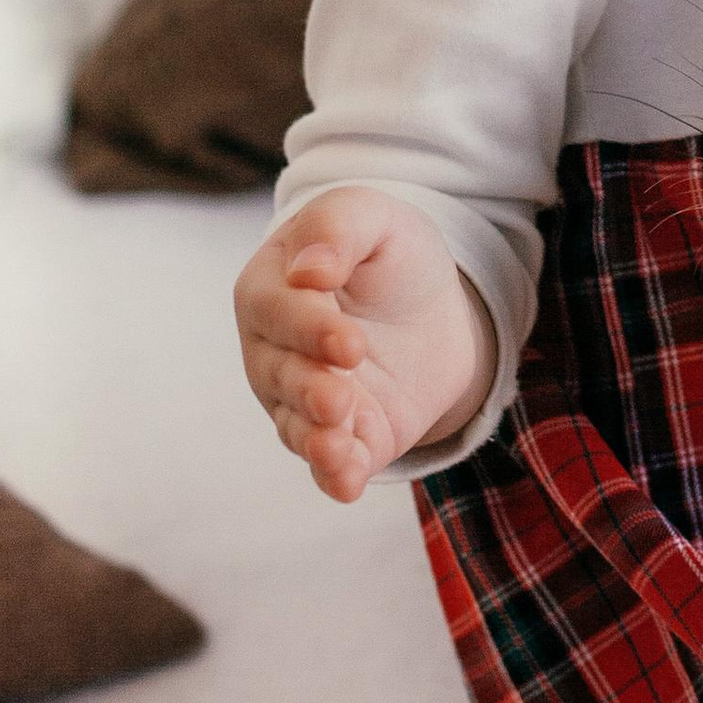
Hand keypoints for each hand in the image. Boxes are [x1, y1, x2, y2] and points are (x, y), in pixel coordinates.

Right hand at [234, 189, 496, 501]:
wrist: (434, 306)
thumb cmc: (386, 252)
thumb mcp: (372, 217)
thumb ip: (337, 228)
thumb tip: (307, 270)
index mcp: (269, 291)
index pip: (277, 312)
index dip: (310, 329)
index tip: (348, 342)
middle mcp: (274, 353)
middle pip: (282, 374)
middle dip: (309, 389)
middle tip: (339, 397)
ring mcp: (301, 401)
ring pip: (297, 426)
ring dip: (316, 439)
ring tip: (338, 444)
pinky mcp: (343, 437)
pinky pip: (328, 465)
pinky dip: (334, 476)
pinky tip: (347, 485)